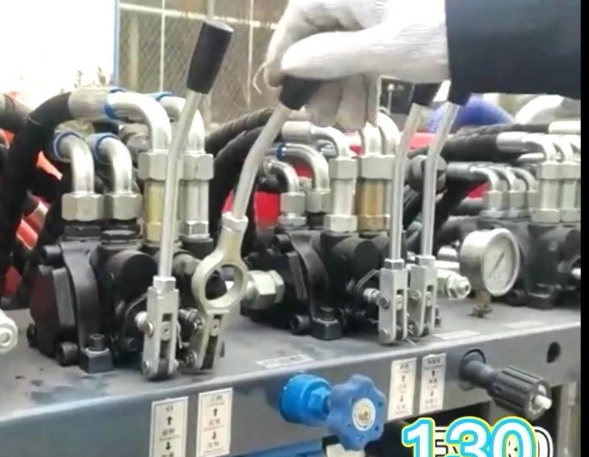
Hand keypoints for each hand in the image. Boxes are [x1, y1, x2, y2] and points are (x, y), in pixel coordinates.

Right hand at [264, 0, 449, 128]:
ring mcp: (377, 14)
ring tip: (349, 125)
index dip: (284, 53)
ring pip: (343, 52)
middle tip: (320, 119)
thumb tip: (288, 66)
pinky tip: (364, 113)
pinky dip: (362, 84)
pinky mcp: (394, 28)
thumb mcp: (380, 50)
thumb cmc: (436, 36)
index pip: (300, 16)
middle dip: (320, 84)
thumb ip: (329, 57)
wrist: (497, 33)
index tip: (277, 84)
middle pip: (321, 39)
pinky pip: (365, 55)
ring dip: (342, 91)